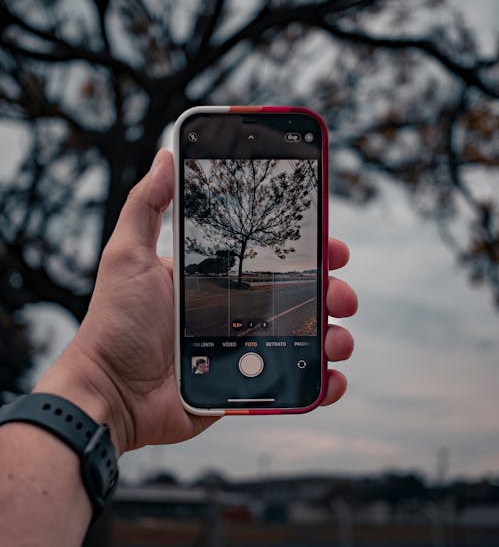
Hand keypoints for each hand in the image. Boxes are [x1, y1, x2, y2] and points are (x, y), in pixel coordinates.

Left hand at [38, 149, 356, 454]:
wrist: (110, 392)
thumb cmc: (115, 323)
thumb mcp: (127, 254)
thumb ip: (146, 205)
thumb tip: (166, 155)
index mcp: (218, 278)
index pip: (274, 257)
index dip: (309, 249)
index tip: (332, 243)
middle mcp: (238, 312)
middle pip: (301, 296)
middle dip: (333, 291)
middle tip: (340, 294)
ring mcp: (246, 350)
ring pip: (307, 338)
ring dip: (334, 336)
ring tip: (336, 339)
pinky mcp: (249, 386)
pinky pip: (295, 384)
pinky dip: (322, 383)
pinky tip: (330, 378)